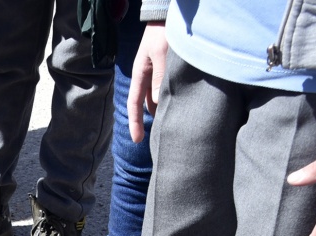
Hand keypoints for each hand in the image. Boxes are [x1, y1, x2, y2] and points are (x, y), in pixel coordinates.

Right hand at [128, 23, 167, 143]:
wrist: (167, 15)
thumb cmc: (164, 33)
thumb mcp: (162, 55)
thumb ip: (161, 78)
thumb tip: (157, 102)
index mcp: (141, 74)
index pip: (134, 104)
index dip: (135, 123)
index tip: (137, 140)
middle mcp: (147, 76)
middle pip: (147, 104)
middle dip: (152, 121)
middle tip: (161, 138)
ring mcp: (157, 73)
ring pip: (159, 98)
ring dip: (164, 110)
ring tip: (173, 125)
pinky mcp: (168, 70)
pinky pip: (168, 89)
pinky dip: (172, 99)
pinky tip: (181, 106)